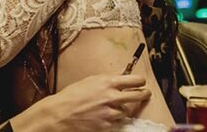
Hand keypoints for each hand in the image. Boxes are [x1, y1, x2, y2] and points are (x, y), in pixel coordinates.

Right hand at [15, 74, 150, 131]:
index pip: (134, 80)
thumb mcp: (89, 81)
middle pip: (137, 95)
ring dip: (123, 108)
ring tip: (114, 107)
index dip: (140, 81)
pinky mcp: (107, 125)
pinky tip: (106, 116)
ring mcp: (110, 112)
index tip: (142, 82)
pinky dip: (114, 119)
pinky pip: (117, 122)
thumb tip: (119, 80)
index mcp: (107, 82)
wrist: (61, 113)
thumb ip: (106, 81)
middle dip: (144, 94)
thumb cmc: (72, 96)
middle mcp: (111, 97)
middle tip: (146, 93)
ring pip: (126, 111)